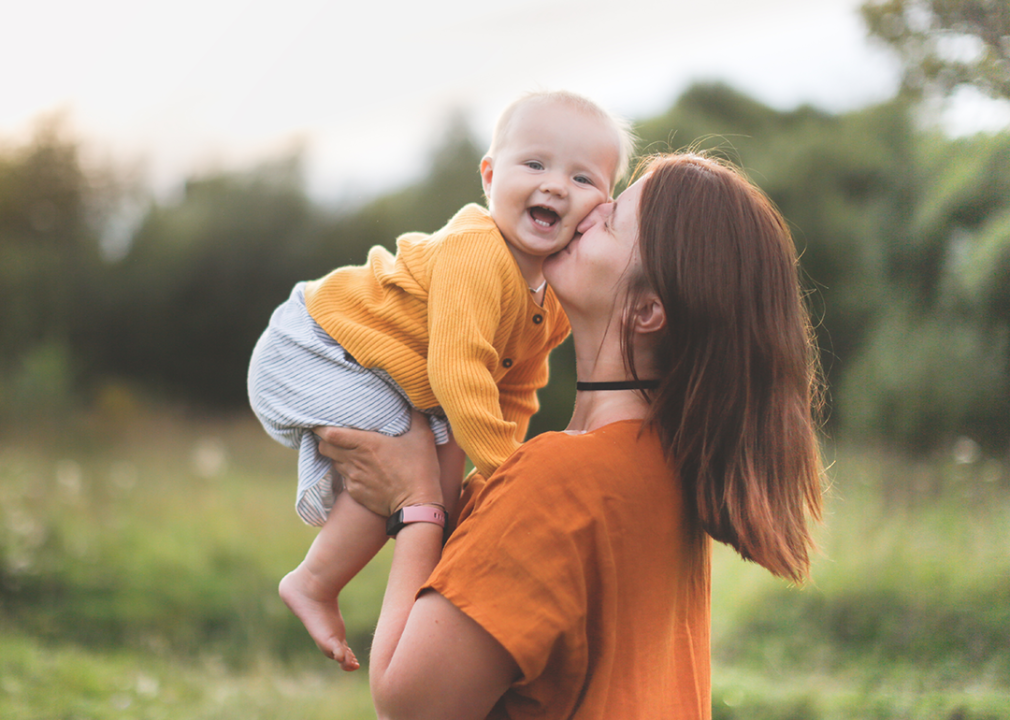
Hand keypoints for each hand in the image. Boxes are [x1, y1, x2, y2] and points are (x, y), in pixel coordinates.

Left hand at [315, 410, 442, 516]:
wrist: (417, 505)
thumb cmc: (419, 469)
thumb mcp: (423, 436)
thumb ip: (416, 416)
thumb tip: (415, 402)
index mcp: (367, 444)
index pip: (330, 434)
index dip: (321, 428)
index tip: (321, 422)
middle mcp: (355, 461)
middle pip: (325, 448)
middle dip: (325, 440)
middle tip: (333, 435)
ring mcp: (354, 478)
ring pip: (334, 463)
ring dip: (337, 456)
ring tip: (348, 451)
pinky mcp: (356, 493)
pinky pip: (344, 479)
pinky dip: (348, 472)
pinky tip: (361, 470)